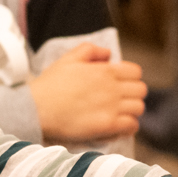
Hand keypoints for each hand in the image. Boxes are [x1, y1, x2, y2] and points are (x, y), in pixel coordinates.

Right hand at [29, 43, 146, 142]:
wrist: (37, 108)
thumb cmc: (50, 84)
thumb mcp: (68, 58)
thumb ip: (91, 50)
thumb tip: (109, 54)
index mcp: (105, 70)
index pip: (136, 72)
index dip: (130, 78)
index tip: (120, 84)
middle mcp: (112, 87)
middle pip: (141, 90)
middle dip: (133, 94)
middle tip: (120, 99)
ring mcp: (111, 107)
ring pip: (139, 108)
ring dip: (131, 110)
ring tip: (119, 113)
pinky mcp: (107, 125)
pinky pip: (132, 125)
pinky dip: (128, 126)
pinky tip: (118, 125)